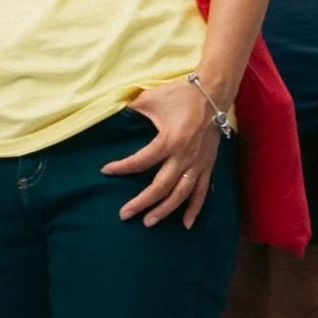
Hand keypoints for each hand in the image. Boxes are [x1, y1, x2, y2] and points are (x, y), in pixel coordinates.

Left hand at [103, 80, 222, 226]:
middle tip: (124, 214)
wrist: (212, 94)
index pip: (140, 161)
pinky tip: (187, 223)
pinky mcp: (208, 165)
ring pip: (181, 194)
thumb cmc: (179, 95)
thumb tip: (112, 114)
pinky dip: (195, 208)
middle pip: (161, 186)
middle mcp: (184, 157)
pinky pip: (202, 191)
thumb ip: (131, 109)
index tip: (105, 171)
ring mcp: (198, 164)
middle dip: (142, 202)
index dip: (121, 168)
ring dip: (165, 210)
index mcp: (169, 141)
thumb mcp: (150, 98)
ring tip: (149, 222)